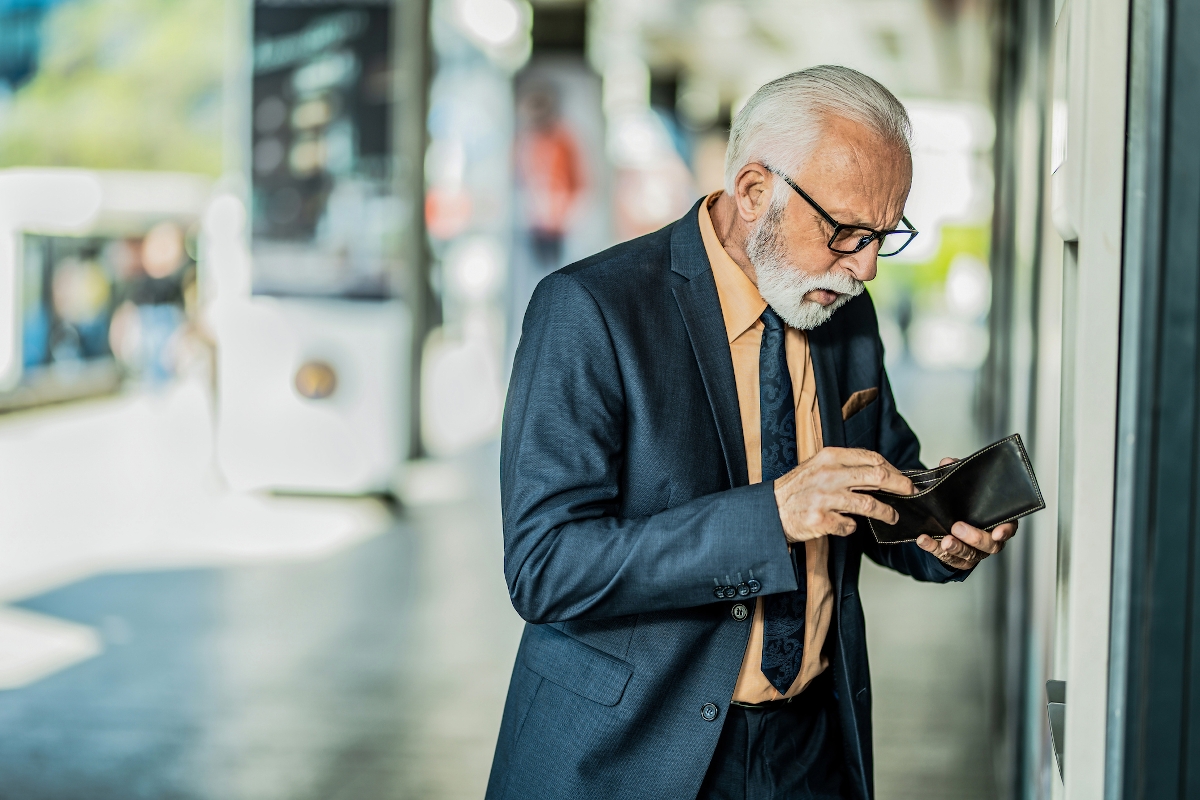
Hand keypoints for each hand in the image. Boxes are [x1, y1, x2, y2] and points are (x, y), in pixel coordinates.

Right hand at [773, 447, 914, 543]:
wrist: (770, 510)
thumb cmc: (797, 488)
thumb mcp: (819, 467)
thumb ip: (845, 466)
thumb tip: (879, 472)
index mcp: (830, 457)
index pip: (871, 458)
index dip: (892, 468)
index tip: (902, 477)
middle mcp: (829, 475)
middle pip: (878, 476)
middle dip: (900, 485)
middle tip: (909, 492)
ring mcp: (825, 498)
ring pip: (870, 504)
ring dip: (886, 512)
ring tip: (892, 516)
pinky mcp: (821, 520)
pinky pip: (850, 526)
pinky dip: (852, 527)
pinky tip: (848, 525)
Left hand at [915, 457, 1018, 568]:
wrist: (950, 522)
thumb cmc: (963, 504)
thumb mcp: (961, 487)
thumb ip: (956, 474)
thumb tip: (948, 462)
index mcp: (997, 521)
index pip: (1008, 527)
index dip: (1005, 531)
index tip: (997, 532)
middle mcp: (990, 539)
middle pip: (989, 545)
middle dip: (974, 538)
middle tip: (957, 528)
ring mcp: (975, 552)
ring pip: (969, 555)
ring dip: (955, 548)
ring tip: (944, 541)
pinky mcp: (958, 559)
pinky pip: (948, 559)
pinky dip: (934, 549)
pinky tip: (924, 540)